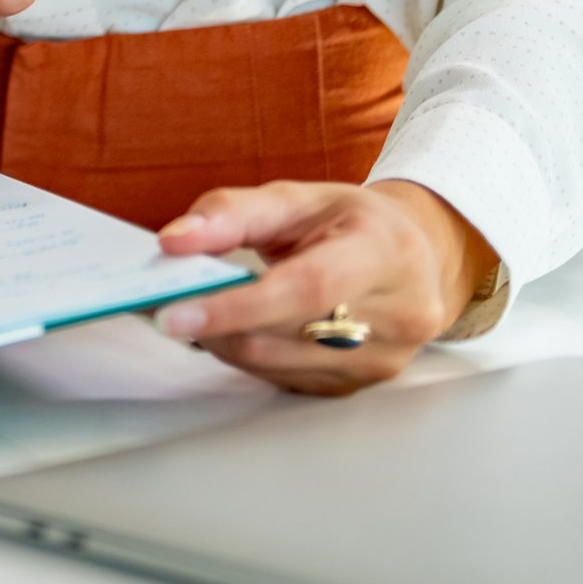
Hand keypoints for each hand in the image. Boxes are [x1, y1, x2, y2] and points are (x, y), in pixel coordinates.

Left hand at [149, 179, 496, 394]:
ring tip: (199, 312)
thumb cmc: (352, 223)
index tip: (174, 314)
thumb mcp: (299, 197)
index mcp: (385, 254)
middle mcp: (399, 314)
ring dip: (226, 342)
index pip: (307, 289)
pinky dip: (250, 356)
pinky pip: (287, 380)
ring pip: (279, 365)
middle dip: (216, 324)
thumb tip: (174, 241)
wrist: (417, 258)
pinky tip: (237, 330)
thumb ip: (232, 213)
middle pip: (286, 335)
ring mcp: (385, 359)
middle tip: (166, 306)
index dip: (236, 306)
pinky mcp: (363, 385)